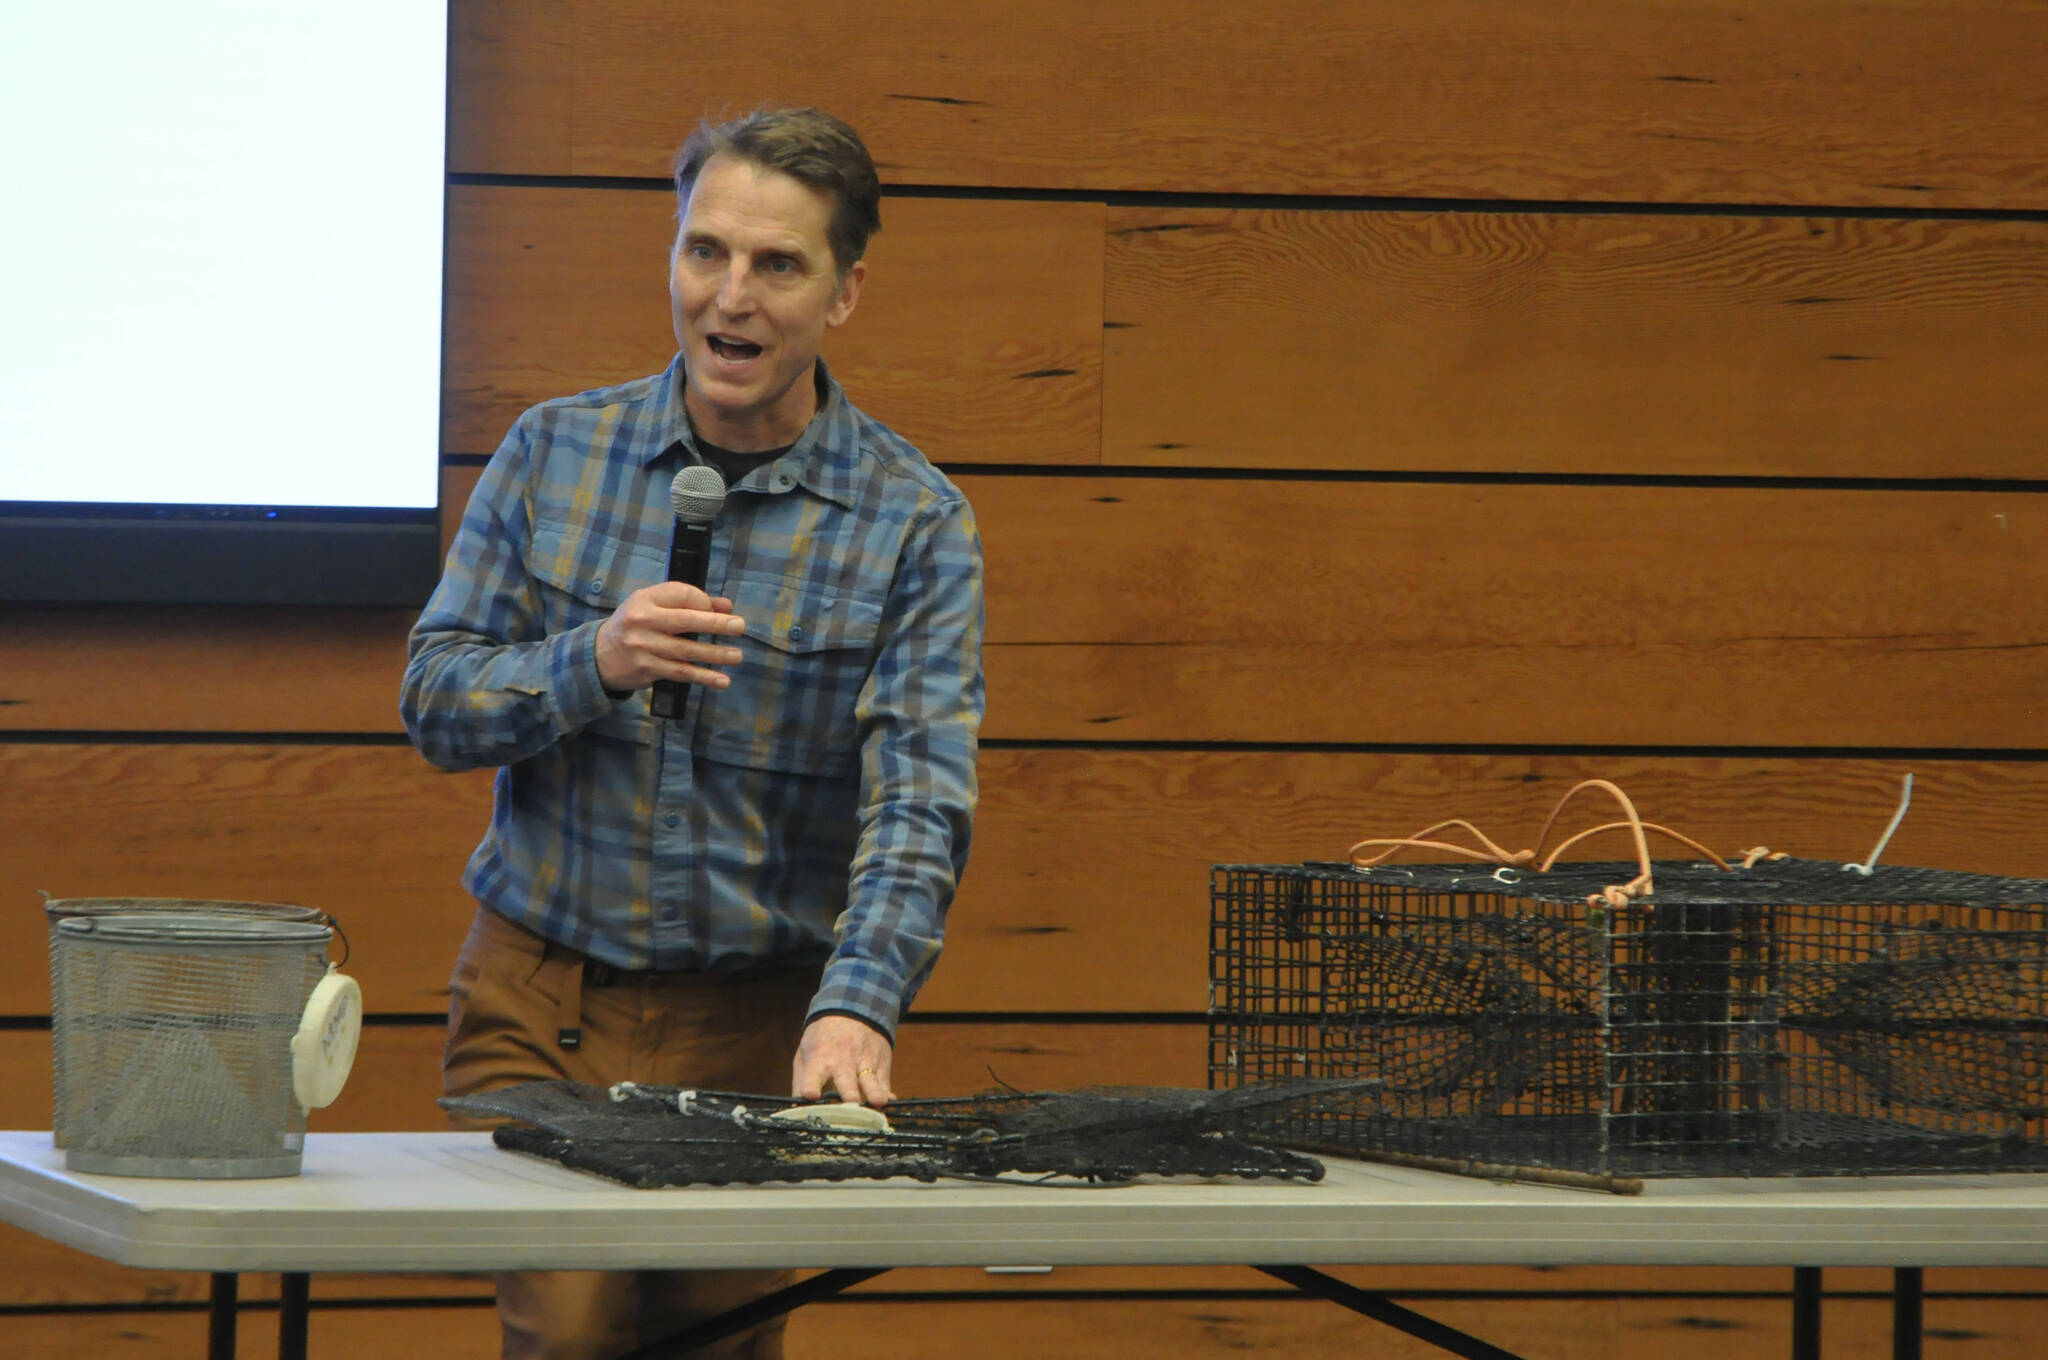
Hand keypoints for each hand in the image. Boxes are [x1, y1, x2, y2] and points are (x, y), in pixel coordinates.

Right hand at [594, 582, 744, 692]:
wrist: (600, 654)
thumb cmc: (636, 625)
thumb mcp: (654, 605)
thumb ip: (689, 602)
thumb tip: (727, 606)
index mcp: (646, 600)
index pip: (681, 595)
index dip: (704, 602)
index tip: (721, 612)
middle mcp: (643, 622)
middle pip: (684, 621)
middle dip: (715, 624)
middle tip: (739, 626)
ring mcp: (644, 647)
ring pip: (685, 651)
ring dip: (714, 655)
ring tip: (737, 656)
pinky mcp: (647, 670)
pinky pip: (680, 673)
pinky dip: (703, 677)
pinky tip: (722, 681)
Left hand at [792, 1015, 892, 1106]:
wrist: (853, 1010)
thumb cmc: (823, 1039)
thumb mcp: (805, 1054)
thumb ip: (800, 1084)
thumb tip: (794, 1111)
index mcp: (819, 1059)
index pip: (813, 1074)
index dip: (811, 1084)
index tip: (810, 1095)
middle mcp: (843, 1060)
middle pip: (846, 1078)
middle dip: (849, 1090)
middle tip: (851, 1101)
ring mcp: (864, 1061)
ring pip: (871, 1079)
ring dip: (875, 1091)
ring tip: (878, 1102)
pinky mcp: (881, 1064)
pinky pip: (885, 1081)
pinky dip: (887, 1091)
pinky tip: (890, 1099)